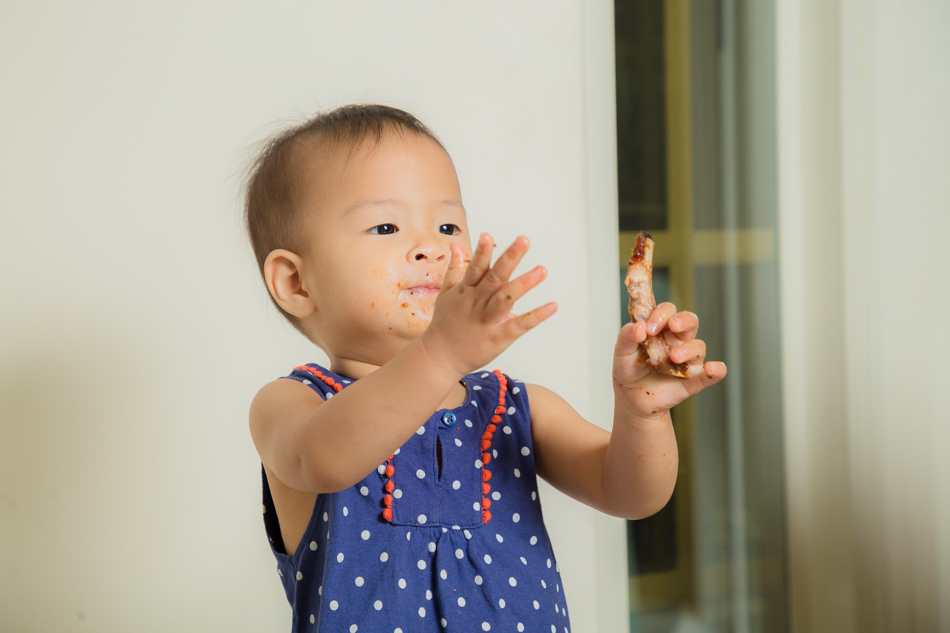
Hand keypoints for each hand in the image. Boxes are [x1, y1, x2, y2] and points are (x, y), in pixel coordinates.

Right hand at [420, 233, 557, 376]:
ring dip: (524, 284)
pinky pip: (520, 324)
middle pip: (495, 278)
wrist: (440, 358)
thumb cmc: (444, 325)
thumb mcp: (445, 294)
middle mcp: (477, 303)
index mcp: (466, 291)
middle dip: (509, 258)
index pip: (475, 268)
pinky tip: (552, 306)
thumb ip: (454, 269)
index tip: (487, 235)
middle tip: (524, 241)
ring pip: (506, 299)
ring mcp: (488, 320)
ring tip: (542, 270)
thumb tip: (456, 246)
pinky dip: (536, 316)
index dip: (481, 252)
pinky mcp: (499, 337)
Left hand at [612, 303, 726, 418]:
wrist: (631, 398)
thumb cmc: (629, 369)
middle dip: (683, 320)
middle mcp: (677, 341)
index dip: (661, 314)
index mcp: (660, 329)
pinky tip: (712, 368)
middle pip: (690, 321)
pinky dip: (716, 371)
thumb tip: (638, 326)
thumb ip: (627, 337)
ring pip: (699, 346)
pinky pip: (710, 374)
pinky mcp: (693, 380)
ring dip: (688, 349)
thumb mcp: (621, 352)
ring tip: (673, 357)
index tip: (649, 327)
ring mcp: (687, 360)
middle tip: (673, 326)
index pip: (668, 311)